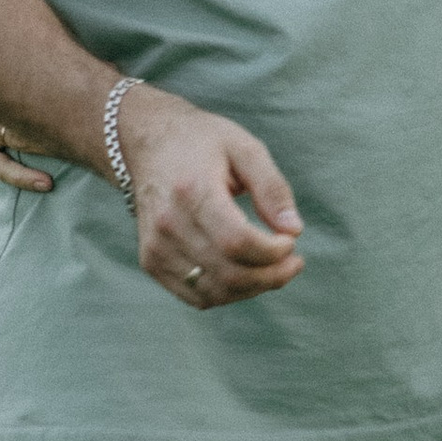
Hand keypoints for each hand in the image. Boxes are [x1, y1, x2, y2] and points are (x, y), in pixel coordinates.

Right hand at [114, 83, 304, 308]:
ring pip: (214, 292)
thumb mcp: (245, 149)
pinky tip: (246, 274)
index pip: (236, 242)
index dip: (272, 252)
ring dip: (253, 288)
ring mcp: (155, 248)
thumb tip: (294, 230)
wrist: (147, 145)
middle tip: (294, 262)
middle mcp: (167, 225)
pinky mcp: (151, 262)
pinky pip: (196, 296)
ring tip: (275, 269)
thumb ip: (272, 188)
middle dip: (271, 276)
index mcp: (191, 191)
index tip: (291, 241)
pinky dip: (228, 293)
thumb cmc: (201, 143)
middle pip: (228, 273)